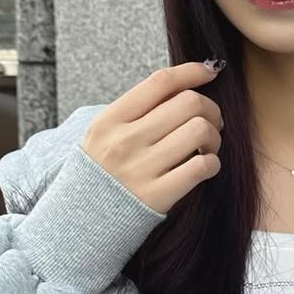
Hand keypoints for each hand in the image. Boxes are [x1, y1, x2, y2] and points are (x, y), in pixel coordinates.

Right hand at [79, 60, 225, 214]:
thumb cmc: (100, 172)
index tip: (210, 72)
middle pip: (188, 103)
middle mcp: (125, 141)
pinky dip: (212, 163)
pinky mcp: (158, 196)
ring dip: (214, 137)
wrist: (79, 222)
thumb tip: (185, 85)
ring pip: (200, 131)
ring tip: (207, 146)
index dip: (192, 71)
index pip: (160, 82)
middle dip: (210, 109)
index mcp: (111, 120)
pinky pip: (201, 167)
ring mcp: (141, 169)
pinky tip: (204, 166)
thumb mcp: (104, 134)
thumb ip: (137, 111)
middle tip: (211, 121)